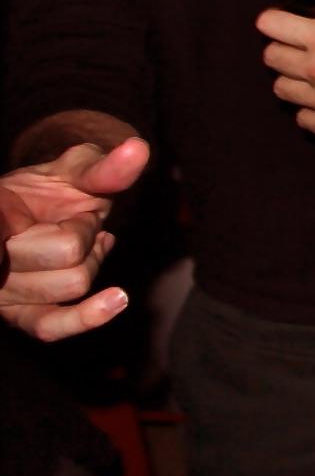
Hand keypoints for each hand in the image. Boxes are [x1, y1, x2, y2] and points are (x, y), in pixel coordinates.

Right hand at [0, 138, 148, 340]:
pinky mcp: (19, 316)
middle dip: (86, 230)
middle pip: (68, 253)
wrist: (35, 217)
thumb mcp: (73, 170)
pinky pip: (50, 326)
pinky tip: (118, 298)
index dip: (2, 244)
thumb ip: (102, 167)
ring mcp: (2, 291)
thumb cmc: (50, 191)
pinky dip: (87, 316)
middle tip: (72, 219)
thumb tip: (139, 148)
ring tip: (72, 241)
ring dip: (88, 260)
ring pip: (72, 283)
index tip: (4, 253)